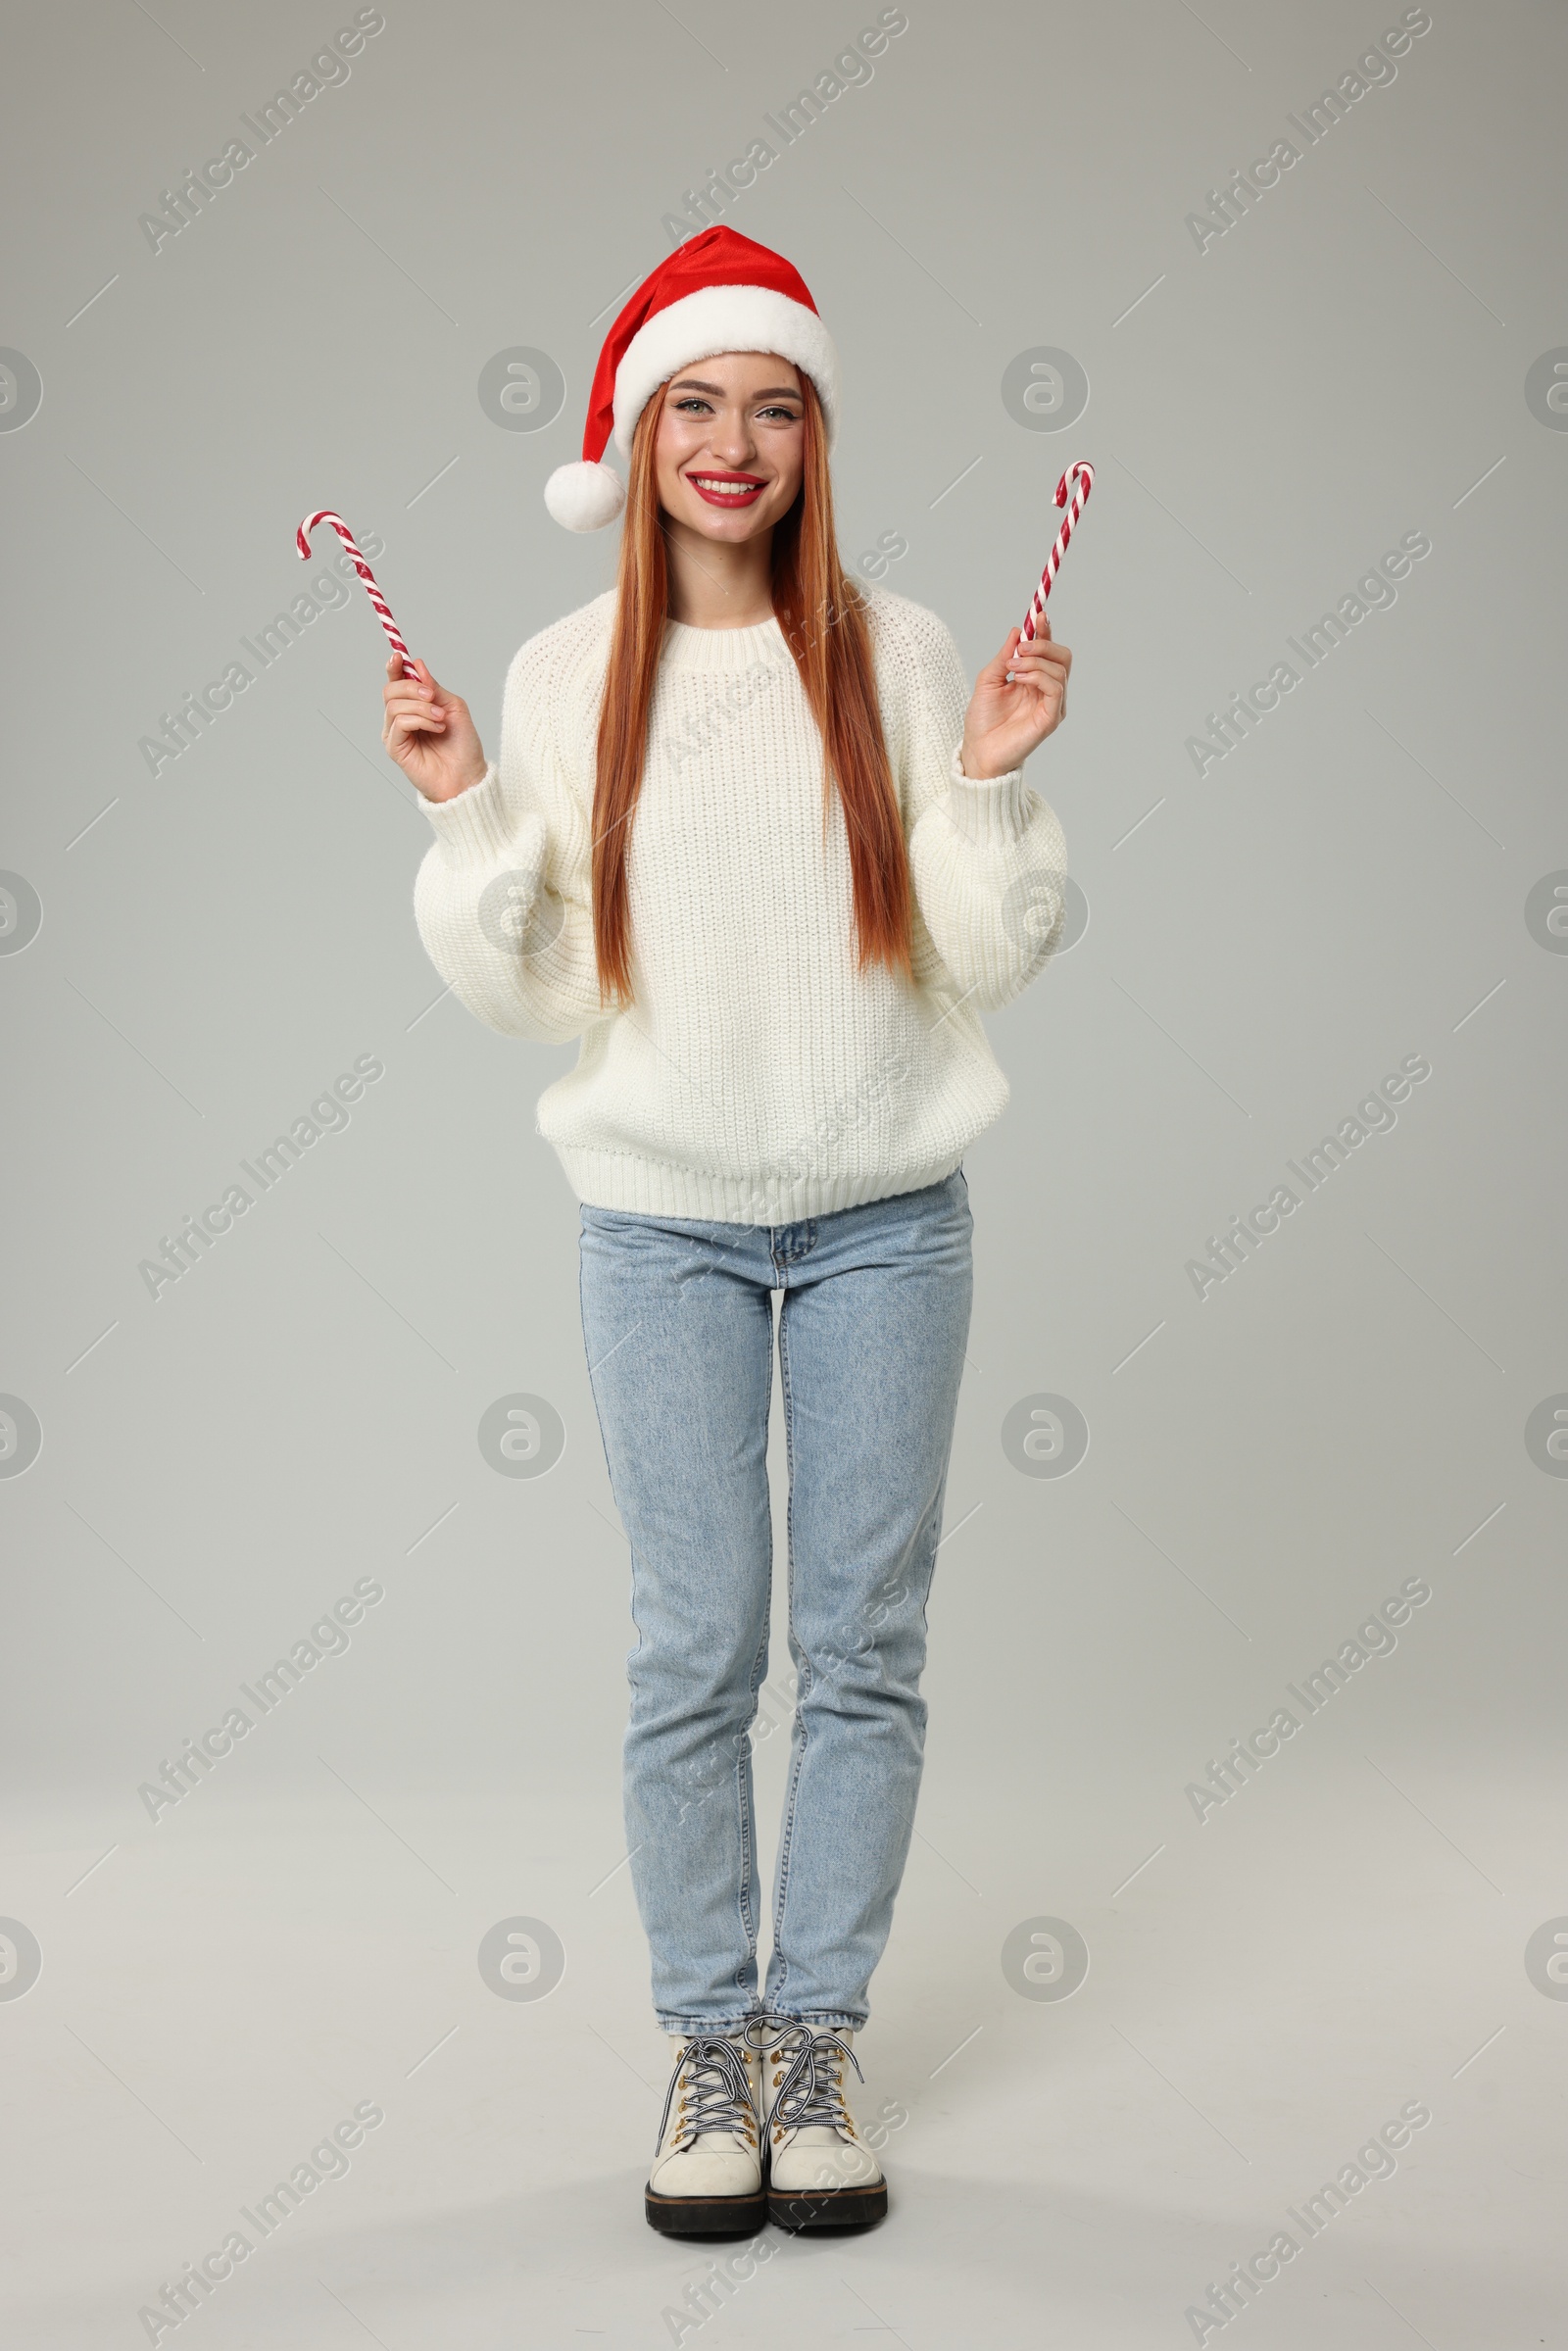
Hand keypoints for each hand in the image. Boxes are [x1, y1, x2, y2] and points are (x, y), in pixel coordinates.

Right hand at [381, 656, 486, 801]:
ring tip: (441, 718)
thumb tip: (417, 665)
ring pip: (394, 706)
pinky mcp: (395, 748)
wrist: (468, 775)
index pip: (396, 682)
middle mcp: (400, 718)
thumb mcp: (453, 707)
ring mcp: (396, 733)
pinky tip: (437, 727)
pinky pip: (399, 723)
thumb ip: (434, 687)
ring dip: (421, 707)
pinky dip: (419, 720)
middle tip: (432, 695)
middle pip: (390, 690)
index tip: (399, 656)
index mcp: (413, 706)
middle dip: (411, 687)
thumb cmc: (463, 745)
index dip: (395, 667)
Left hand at [958, 618, 1071, 779]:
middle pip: (1063, 656)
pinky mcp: (1052, 717)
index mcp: (1034, 679)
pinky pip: (1056, 687)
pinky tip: (1020, 678)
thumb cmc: (982, 720)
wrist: (978, 750)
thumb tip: (1018, 631)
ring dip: (1036, 661)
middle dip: (1044, 644)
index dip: (1046, 631)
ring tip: (1013, 668)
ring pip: (1060, 669)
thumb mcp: (989, 679)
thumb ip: (1004, 656)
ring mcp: (1052, 704)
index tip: (1038, 614)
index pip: (1049, 650)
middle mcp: (1047, 690)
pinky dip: (1039, 676)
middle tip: (1021, 647)